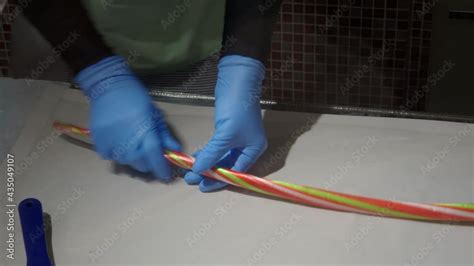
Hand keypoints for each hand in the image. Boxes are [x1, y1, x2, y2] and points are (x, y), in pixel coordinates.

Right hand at [75, 56, 180, 180]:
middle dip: (148, 163)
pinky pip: (110, 157)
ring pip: (126, 162)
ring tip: (133, 144)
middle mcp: (127, 143)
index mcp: (144, 133)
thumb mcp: (155, 114)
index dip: (162, 170)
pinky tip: (119, 141)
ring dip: (133, 158)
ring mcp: (111, 145)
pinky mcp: (99, 144)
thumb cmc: (136, 98)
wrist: (108, 87)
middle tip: (150, 154)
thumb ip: (164, 134)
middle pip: (141, 165)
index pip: (155, 158)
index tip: (166, 175)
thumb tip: (174, 150)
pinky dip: (117, 153)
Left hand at [184, 55, 267, 191]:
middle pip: (228, 166)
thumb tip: (198, 171)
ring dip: (206, 163)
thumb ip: (212, 153)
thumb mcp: (225, 134)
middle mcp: (247, 147)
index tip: (202, 186)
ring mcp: (237, 138)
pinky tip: (196, 157)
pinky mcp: (227, 130)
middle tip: (191, 179)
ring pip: (220, 157)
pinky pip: (217, 147)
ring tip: (189, 171)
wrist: (237, 80)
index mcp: (254, 150)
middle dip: (210, 173)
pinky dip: (207, 152)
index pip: (236, 172)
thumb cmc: (237, 108)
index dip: (219, 180)